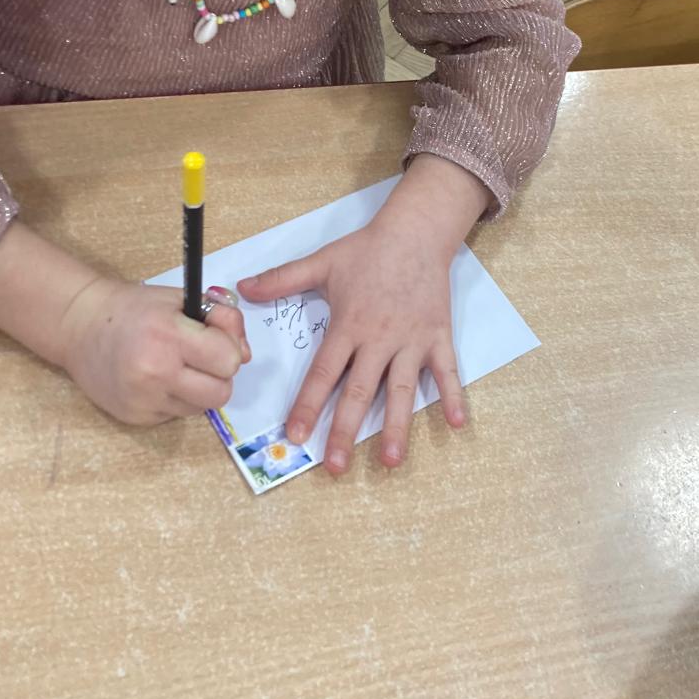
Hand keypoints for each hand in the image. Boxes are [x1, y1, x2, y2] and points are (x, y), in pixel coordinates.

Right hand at [58, 278, 250, 426]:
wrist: (80, 327)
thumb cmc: (132, 308)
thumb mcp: (180, 299)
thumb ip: (220, 318)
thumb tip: (245, 354)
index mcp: (168, 336)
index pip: (229, 359)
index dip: (228, 347)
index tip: (213, 337)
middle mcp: (156, 372)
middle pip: (222, 392)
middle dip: (219, 374)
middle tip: (201, 357)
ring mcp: (144, 400)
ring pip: (202, 407)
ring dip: (200, 389)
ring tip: (177, 367)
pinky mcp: (136, 418)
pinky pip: (177, 415)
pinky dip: (177, 399)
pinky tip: (158, 379)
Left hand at [238, 210, 467, 474]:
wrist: (416, 232)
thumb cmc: (368, 249)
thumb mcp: (322, 262)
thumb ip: (282, 279)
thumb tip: (243, 287)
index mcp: (349, 325)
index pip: (324, 373)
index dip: (308, 405)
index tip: (295, 435)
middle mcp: (379, 339)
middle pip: (359, 391)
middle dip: (344, 430)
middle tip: (335, 466)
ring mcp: (411, 340)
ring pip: (401, 390)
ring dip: (396, 426)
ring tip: (389, 460)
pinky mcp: (437, 336)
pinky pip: (447, 370)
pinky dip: (453, 395)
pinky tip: (456, 424)